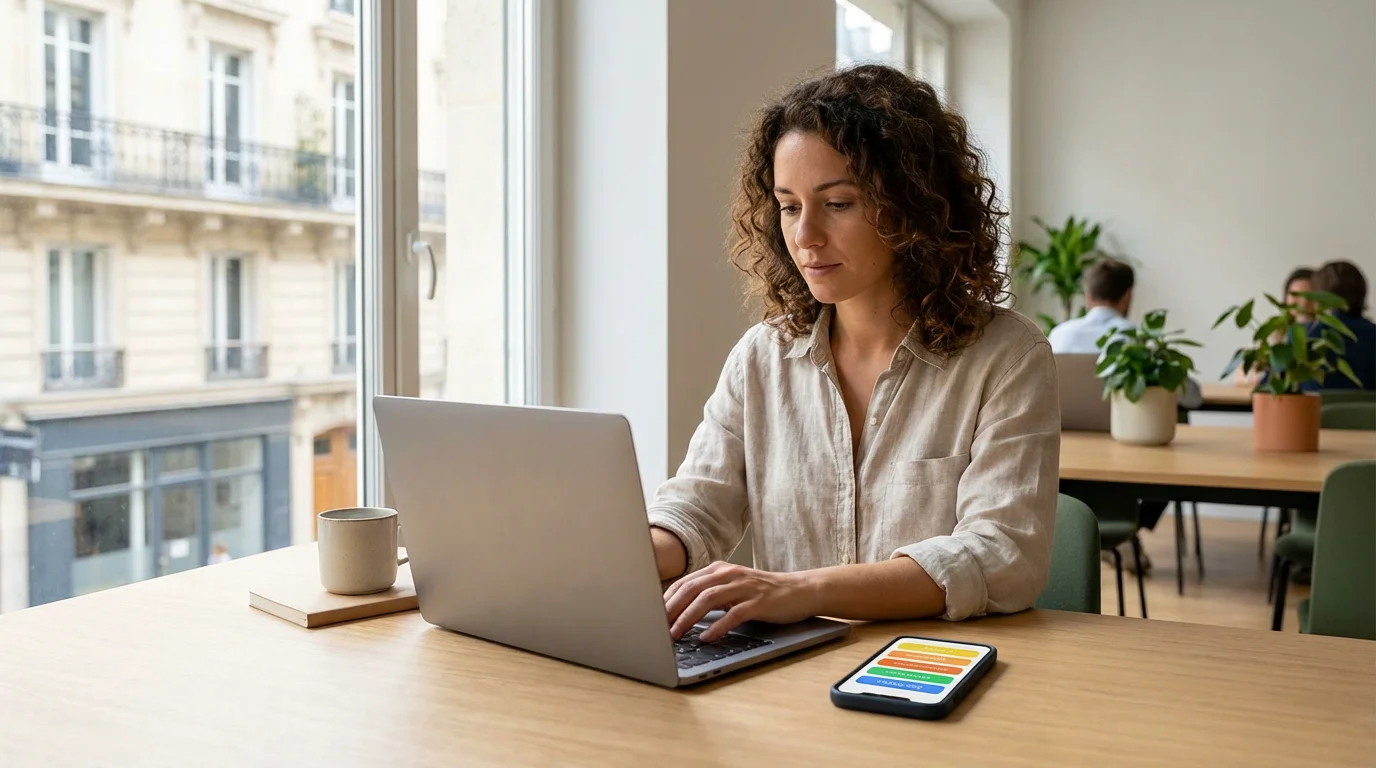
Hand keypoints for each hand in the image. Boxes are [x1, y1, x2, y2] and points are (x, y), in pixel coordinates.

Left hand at [663, 561, 815, 642]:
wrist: (801, 590)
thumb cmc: (764, 593)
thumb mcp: (733, 588)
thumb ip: (710, 595)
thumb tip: (680, 613)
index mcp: (719, 570)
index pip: (684, 582)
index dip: (665, 599)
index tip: (651, 616)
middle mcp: (729, 574)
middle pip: (691, 588)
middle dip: (670, 609)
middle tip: (655, 627)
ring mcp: (744, 587)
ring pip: (708, 599)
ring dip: (688, 617)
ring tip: (674, 634)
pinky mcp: (759, 602)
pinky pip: (733, 614)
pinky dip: (717, 626)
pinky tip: (706, 637)